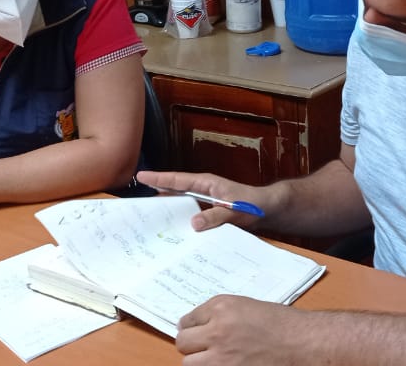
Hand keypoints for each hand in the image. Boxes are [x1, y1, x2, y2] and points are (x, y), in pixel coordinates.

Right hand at [136, 170, 268, 231]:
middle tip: (137, 202)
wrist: (268, 209)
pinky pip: (189, 213)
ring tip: (148, 217)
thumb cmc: (254, 205)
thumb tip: (193, 223)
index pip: (178, 180)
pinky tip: (173, 230)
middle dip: (156, 193)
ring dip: (167, 208)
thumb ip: (215, 217)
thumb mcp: (235, 211)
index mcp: (207, 183)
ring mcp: (205, 201)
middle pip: (175, 190)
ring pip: (180, 203)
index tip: (141, 176)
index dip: (159, 178)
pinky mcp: (209, 211)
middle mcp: (203, 190)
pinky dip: (180, 219)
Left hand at [176, 295, 315, 365]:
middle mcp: (217, 331)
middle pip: (183, 342)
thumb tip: (199, 327)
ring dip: (200, 362)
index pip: (188, 320)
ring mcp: (221, 358)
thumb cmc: (283, 325)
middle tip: (205, 348)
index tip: (198, 333)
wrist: (305, 344)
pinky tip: (226, 364)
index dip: (194, 328)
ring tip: (216, 360)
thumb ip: (221, 315)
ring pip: (189, 363)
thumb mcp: (248, 308)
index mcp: (222, 308)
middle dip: (193, 346)